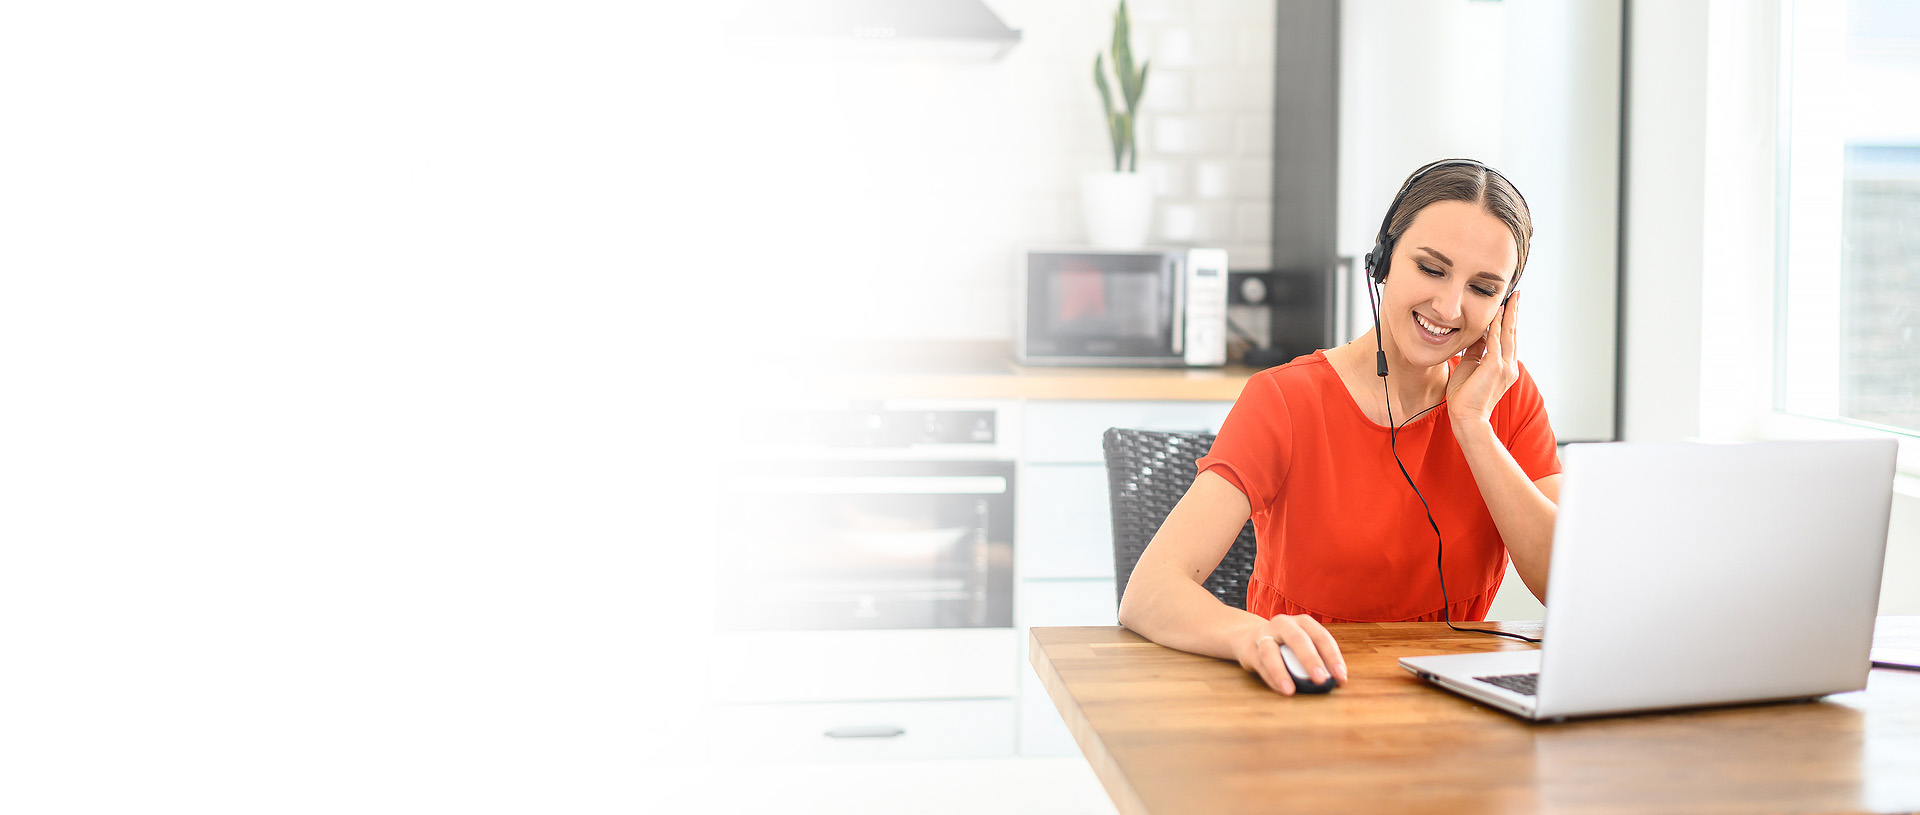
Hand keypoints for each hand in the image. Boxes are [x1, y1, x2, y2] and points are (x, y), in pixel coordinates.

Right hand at [1234, 614, 1347, 695]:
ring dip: (1280, 672)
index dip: (1333, 657)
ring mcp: (1264, 635)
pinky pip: (1260, 665)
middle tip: (1320, 680)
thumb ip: (1317, 659)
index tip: (1341, 677)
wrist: (1249, 638)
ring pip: (1270, 652)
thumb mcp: (1303, 645)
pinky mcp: (1250, 650)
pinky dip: (1271, 678)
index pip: (1321, 636)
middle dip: (1310, 660)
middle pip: (1298, 639)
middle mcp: (1283, 624)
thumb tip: (1334, 682)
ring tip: (1290, 690)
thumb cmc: (1286, 645)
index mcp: (1303, 622)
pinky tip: (1281, 689)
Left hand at [1446, 289, 1521, 425]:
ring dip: (1508, 315)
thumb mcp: (1470, 366)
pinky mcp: (1495, 367)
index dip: (1508, 321)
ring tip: (1510, 298)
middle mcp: (1509, 366)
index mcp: (1504, 367)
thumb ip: (1477, 351)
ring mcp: (1505, 367)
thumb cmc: (1465, 396)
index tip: (1508, 305)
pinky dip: (1496, 326)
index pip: (1508, 339)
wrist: (1466, 417)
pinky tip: (1496, 313)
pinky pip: (1496, 341)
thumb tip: (1478, 334)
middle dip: (1513, 313)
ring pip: (1508, 335)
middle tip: (1516, 295)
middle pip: (1513, 333)